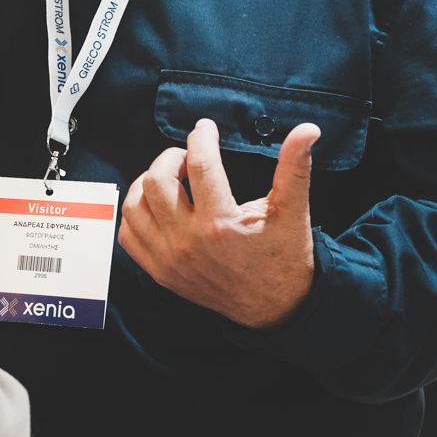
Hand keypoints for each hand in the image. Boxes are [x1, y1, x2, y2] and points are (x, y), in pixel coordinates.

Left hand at [118, 118, 317, 330]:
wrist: (277, 308)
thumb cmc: (285, 257)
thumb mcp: (292, 211)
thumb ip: (295, 167)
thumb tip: (308, 129)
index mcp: (220, 223)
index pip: (199, 164)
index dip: (202, 137)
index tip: (206, 128)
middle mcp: (188, 242)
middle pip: (156, 181)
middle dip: (170, 157)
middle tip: (188, 156)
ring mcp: (170, 260)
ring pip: (135, 206)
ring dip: (147, 183)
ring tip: (170, 177)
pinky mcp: (161, 273)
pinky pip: (128, 236)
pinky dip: (136, 214)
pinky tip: (156, 205)